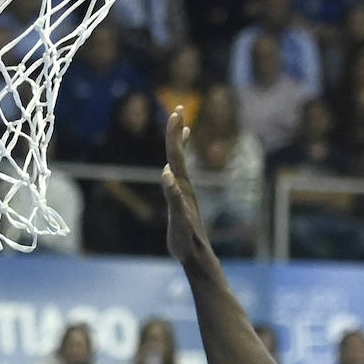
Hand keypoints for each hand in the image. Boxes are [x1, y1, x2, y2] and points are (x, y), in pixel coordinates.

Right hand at [162, 108, 208, 264]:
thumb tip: (166, 173)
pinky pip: (180, 176)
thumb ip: (173, 196)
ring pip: (181, 163)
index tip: (176, 112)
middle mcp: (184, 186)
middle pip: (179, 154)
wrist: (197, 255)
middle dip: (177, 131)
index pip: (176, 155)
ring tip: (182, 127)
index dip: (174, 134)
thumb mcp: (177, 219)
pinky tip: (173, 166)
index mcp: (182, 187)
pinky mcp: (183, 201)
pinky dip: (178, 165)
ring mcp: (185, 192)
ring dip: (179, 144)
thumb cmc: (186, 240)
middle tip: (178, 108)